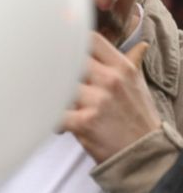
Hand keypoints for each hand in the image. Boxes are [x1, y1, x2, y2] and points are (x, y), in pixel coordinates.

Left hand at [63, 33, 158, 163]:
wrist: (145, 152)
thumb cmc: (138, 117)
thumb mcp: (138, 85)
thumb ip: (131, 62)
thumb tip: (141, 45)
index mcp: (121, 67)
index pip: (90, 40)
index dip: (70, 42)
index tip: (60, 50)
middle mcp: (109, 80)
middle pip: (68, 60)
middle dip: (55, 70)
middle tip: (46, 79)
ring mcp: (97, 100)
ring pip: (58, 86)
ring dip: (50, 96)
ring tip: (54, 106)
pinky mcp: (84, 122)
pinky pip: (54, 113)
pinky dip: (51, 120)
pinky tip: (59, 126)